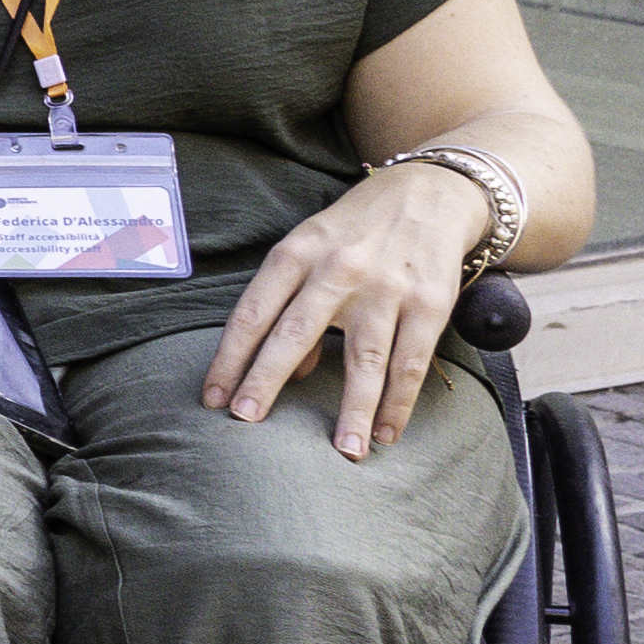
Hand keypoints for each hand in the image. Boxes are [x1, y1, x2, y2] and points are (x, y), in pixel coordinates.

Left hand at [207, 161, 485, 459]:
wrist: (430, 192)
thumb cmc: (355, 231)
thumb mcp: (309, 250)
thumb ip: (290, 303)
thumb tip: (293, 371)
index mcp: (296, 254)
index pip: (252, 313)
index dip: (229, 358)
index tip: (213, 398)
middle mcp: (338, 270)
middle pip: (295, 333)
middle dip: (267, 380)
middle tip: (246, 421)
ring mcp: (387, 287)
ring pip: (364, 359)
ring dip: (353, 410)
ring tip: (344, 451)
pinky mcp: (430, 302)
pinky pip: (411, 362)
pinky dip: (399, 401)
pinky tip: (387, 431)